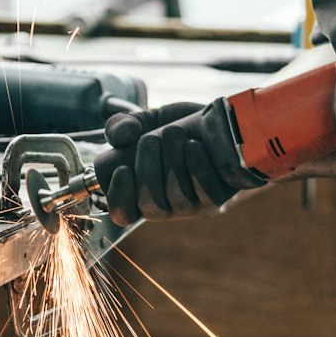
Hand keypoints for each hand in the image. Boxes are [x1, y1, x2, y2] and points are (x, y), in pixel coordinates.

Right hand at [97, 100, 265, 225]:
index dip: (118, 197)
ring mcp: (190, 206)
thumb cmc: (176, 128)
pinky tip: (194, 144)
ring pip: (177, 197)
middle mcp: (163, 206)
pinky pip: (203, 189)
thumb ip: (121, 126)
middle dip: (147, 168)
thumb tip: (120, 137)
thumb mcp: (145, 122)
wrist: (217, 123)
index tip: (122, 168)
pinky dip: (196, 164)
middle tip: (150, 138)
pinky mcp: (215, 198)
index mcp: (138, 193)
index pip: (122, 214)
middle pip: (149, 205)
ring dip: (172, 160)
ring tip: (174, 133)